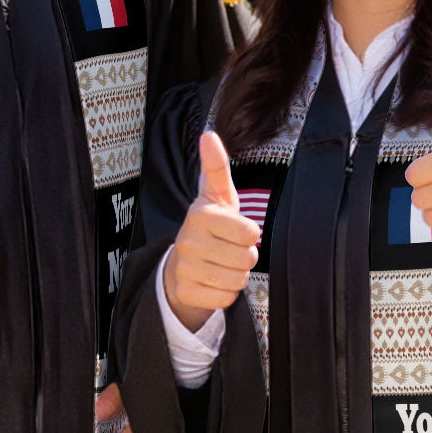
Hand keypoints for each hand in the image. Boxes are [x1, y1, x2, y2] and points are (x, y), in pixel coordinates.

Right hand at [162, 131, 259, 331]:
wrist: (182, 264)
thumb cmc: (210, 226)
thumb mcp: (217, 196)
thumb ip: (217, 167)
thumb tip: (208, 134)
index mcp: (200, 214)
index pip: (250, 232)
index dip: (250, 234)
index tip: (236, 229)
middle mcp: (188, 240)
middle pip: (247, 258)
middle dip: (245, 256)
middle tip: (228, 249)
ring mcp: (184, 268)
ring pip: (237, 279)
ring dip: (236, 274)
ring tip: (221, 264)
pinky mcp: (185, 292)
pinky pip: (226, 298)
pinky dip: (225, 293)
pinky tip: (212, 281)